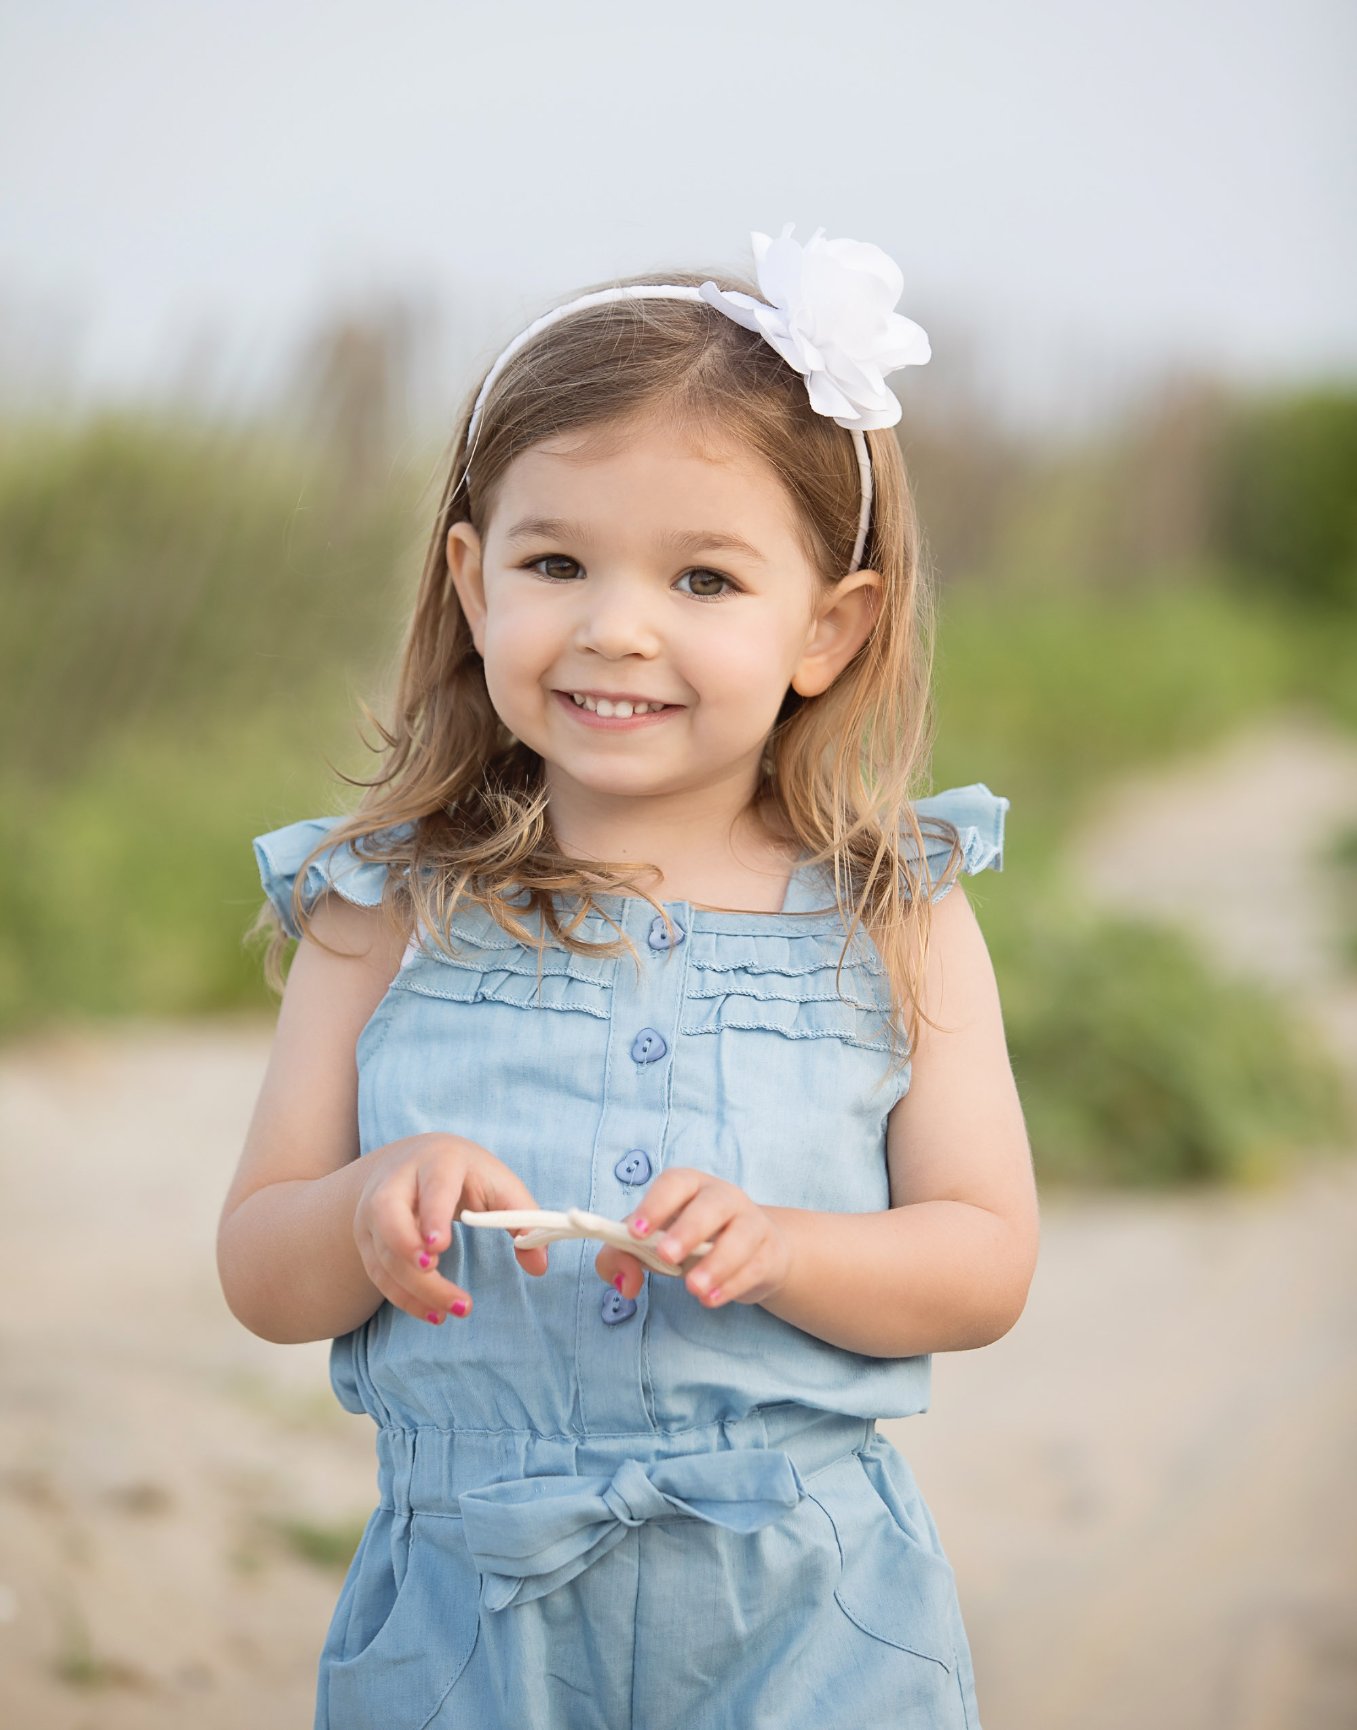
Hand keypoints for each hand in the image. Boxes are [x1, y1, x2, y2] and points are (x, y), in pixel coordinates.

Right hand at [354, 1133, 549, 1324]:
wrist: (414, 1160)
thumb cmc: (466, 1174)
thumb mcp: (499, 1183)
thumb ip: (522, 1218)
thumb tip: (539, 1266)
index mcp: (438, 1162)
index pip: (432, 1185)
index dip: (432, 1214)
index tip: (438, 1246)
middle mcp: (397, 1183)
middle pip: (387, 1214)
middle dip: (404, 1246)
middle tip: (430, 1269)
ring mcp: (374, 1211)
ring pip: (382, 1250)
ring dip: (413, 1286)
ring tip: (453, 1310)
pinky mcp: (366, 1237)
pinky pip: (378, 1272)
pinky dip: (404, 1297)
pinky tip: (433, 1313)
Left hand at [594, 1168, 791, 1308]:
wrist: (751, 1250)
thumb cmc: (691, 1241)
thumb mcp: (650, 1243)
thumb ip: (622, 1256)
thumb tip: (624, 1282)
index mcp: (690, 1186)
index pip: (674, 1183)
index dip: (655, 1204)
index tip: (636, 1232)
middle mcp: (723, 1197)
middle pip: (712, 1205)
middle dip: (689, 1230)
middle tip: (666, 1257)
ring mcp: (751, 1223)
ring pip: (741, 1237)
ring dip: (716, 1264)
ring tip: (693, 1290)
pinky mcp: (768, 1253)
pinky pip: (754, 1267)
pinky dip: (732, 1285)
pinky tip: (710, 1300)